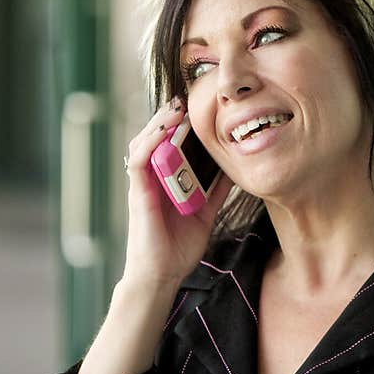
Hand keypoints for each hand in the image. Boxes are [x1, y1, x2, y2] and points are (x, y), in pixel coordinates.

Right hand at [122, 97, 233, 286]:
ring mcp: (143, 184)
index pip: (169, 145)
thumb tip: (235, 173)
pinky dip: (150, 143)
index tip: (197, 106)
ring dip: (159, 123)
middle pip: (155, 138)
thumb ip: (215, 192)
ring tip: (176, 107)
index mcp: (167, 181)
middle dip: (169, 116)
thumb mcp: (205, 213)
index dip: (179, 125)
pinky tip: (164, 131)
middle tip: (186, 98)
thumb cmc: (179, 247)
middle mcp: (152, 178)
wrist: (163, 275)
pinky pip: (139, 162)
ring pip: (144, 143)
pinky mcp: (138, 194)